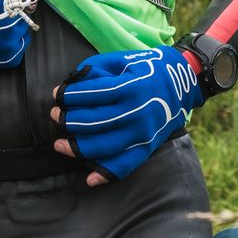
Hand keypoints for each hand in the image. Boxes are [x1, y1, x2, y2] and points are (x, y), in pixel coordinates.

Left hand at [49, 46, 201, 183]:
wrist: (182, 82)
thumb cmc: (146, 68)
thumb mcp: (123, 60)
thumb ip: (96, 70)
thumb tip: (69, 86)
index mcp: (132, 87)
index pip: (94, 95)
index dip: (71, 96)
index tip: (57, 95)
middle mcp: (138, 112)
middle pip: (95, 122)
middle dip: (69, 121)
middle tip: (55, 116)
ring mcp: (144, 132)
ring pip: (105, 147)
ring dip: (78, 147)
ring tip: (59, 143)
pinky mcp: (148, 146)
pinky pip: (126, 165)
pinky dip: (107, 173)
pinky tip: (89, 178)